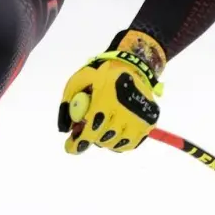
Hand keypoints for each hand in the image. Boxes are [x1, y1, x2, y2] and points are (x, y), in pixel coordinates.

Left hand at [58, 30, 165, 153]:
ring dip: (104, 140)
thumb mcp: (79, 80)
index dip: (80, 142)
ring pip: (116, 143)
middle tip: (84, 131)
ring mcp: (140, 117)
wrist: (132, 66)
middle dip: (90, 137)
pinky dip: (119, 143)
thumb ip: (69, 102)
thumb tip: (65, 129)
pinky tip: (112, 133)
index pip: (93, 128)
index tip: (69, 148)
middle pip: (103, 138)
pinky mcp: (149, 122)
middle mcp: (126, 109)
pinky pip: (130, 144)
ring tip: (99, 128)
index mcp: (108, 97)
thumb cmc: (101, 75)